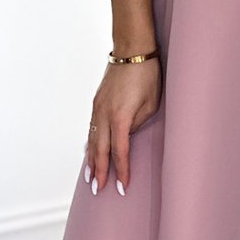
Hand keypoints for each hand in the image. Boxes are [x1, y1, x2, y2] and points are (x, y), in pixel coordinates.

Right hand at [85, 53, 161, 195]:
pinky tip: (89, 152)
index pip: (119, 152)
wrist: (132, 49)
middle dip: (100, 172)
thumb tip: (126, 136)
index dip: (121, 171)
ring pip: (92, 140)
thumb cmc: (147, 75)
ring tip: (90, 178)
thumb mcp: (151, 104)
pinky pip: (91, 128)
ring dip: (90, 160)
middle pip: (100, 150)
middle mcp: (104, 114)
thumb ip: (137, 124)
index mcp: (120, 117)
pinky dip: (89, 143)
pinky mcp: (97, 101)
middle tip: (98, 190)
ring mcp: (97, 107)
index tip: (122, 187)